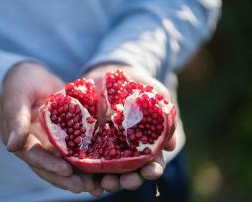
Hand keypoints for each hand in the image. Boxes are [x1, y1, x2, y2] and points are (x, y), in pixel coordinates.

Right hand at [0, 62, 100, 194]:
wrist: (32, 75)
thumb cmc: (20, 83)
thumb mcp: (15, 96)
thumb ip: (15, 119)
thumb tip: (12, 146)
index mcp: (22, 140)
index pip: (35, 157)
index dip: (50, 165)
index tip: (67, 171)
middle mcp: (37, 146)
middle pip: (52, 167)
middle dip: (69, 179)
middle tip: (88, 187)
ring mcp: (52, 143)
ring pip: (66, 163)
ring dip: (81, 174)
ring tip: (99, 184)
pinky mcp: (65, 136)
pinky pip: (77, 149)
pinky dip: (88, 159)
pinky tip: (104, 165)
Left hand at [84, 64, 175, 191]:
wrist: (108, 74)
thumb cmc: (136, 85)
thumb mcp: (153, 95)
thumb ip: (163, 115)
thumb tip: (170, 146)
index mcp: (144, 144)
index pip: (151, 163)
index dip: (153, 169)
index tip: (152, 171)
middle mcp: (125, 151)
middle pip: (130, 173)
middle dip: (130, 180)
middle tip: (127, 181)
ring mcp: (105, 148)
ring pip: (109, 172)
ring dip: (110, 182)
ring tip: (106, 183)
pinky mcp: (87, 143)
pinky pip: (86, 161)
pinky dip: (87, 174)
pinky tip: (87, 180)